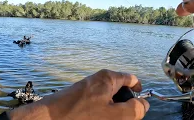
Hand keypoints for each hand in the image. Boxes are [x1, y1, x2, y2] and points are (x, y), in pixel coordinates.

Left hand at [7, 69, 149, 119]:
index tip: (140, 103)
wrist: (49, 117)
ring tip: (110, 118)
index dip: (139, 90)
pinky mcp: (79, 94)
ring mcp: (88, 86)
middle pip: (120, 87)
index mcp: (109, 78)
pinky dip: (102, 109)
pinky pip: (97, 100)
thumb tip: (144, 105)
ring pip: (108, 96)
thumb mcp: (113, 115)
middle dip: (125, 102)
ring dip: (113, 108)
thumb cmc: (82, 115)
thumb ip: (133, 110)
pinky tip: (98, 117)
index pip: (131, 78)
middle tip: (124, 117)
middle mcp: (98, 78)